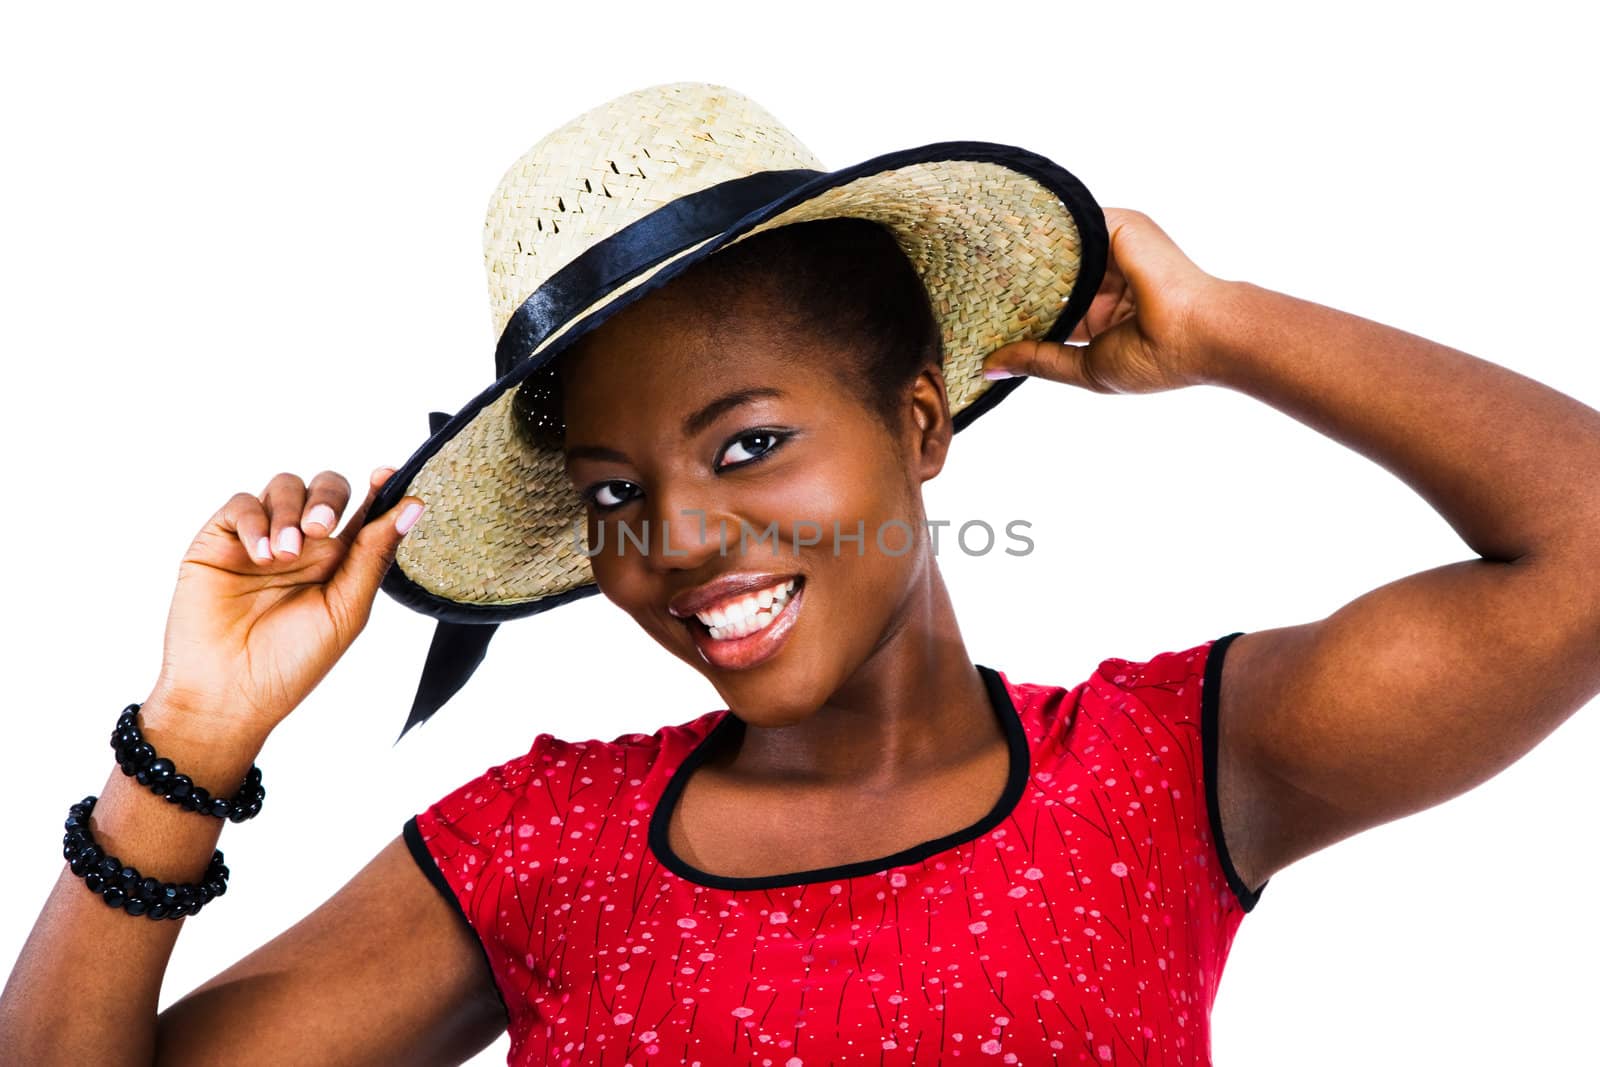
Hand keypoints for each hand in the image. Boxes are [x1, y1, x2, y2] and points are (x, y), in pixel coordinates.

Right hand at [145, 467, 424, 740]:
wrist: (228, 692)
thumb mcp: (346, 609)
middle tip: (321, 528)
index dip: (378, 488)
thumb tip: (414, 505)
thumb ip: (374, 554)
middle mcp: (304, 544)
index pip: (364, 510)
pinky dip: (255, 521)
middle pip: (325, 487)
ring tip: (285, 553)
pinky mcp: (220, 540)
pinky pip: (242, 505)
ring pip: (284, 486)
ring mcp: (262, 539)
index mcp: (340, 561)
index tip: (387, 474)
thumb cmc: (293, 662)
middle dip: (327, 498)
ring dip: (289, 512)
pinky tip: (261, 554)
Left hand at [983, 207, 1229, 393]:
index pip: (1052, 301)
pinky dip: (1041, 232)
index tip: (978, 311)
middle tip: (964, 282)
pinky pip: (1070, 224)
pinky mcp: (1119, 225)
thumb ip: (1038, 360)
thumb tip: (989, 368)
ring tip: (972, 257)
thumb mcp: (1083, 366)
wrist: (1200, 334)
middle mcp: (1109, 274)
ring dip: (1022, 253)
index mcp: (1106, 309)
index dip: (1019, 307)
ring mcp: (1115, 247)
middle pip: (1051, 270)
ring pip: (1057, 246)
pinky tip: (1002, 239)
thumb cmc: (1153, 359)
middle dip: (1014, 278)